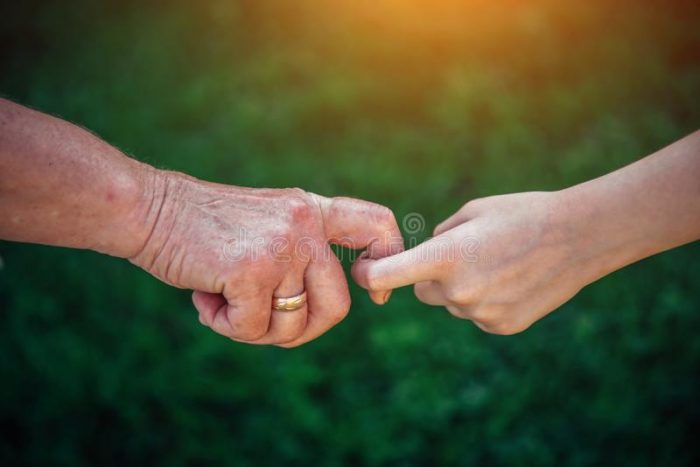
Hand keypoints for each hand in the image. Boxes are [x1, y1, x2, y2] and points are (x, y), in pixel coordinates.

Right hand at [130, 171, 403, 346]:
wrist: (148, 210)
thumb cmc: (202, 228)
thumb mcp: (264, 225)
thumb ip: (298, 255)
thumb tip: (320, 314)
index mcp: (311, 210)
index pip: (377, 224)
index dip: (387, 263)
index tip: (374, 295)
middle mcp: (305, 225)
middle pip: (338, 306)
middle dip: (302, 332)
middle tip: (263, 325)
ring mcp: (282, 246)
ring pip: (292, 325)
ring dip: (255, 330)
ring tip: (223, 305)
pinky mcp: (252, 269)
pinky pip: (254, 328)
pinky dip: (227, 327)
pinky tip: (205, 302)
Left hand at [353, 191, 595, 334]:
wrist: (579, 237)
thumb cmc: (521, 214)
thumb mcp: (471, 212)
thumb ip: (437, 238)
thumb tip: (419, 258)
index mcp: (445, 257)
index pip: (384, 277)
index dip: (366, 274)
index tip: (363, 269)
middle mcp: (458, 292)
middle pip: (420, 291)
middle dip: (429, 276)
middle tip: (463, 256)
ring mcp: (481, 314)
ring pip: (451, 303)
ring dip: (460, 288)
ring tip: (498, 264)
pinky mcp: (501, 326)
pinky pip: (476, 314)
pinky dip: (485, 301)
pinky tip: (512, 281)